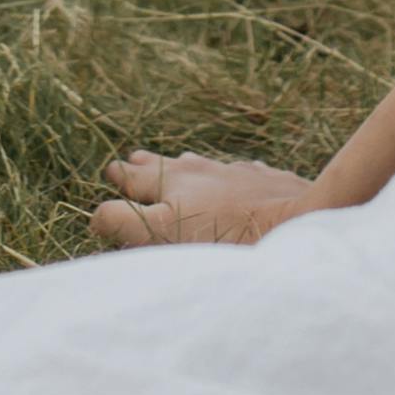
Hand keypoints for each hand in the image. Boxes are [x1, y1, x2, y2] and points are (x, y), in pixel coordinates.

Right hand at [89, 149, 328, 250]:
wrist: (298, 219)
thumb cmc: (225, 233)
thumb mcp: (163, 232)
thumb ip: (124, 222)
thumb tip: (96, 214)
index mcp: (173, 183)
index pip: (137, 178)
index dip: (121, 177)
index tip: (110, 171)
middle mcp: (202, 171)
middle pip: (168, 165)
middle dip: (148, 165)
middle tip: (134, 161)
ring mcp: (237, 173)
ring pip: (204, 165)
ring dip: (186, 166)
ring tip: (180, 164)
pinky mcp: (268, 181)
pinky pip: (242, 172)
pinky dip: (229, 174)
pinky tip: (236, 176)